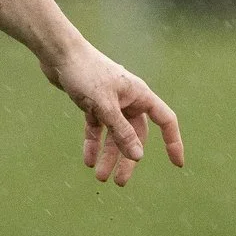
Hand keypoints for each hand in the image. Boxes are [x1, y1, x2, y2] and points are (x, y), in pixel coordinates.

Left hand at [44, 40, 184, 185]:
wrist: (58, 53)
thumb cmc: (84, 72)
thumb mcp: (104, 106)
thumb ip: (121, 131)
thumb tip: (138, 156)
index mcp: (139, 94)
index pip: (165, 120)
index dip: (173, 142)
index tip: (177, 164)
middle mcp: (128, 99)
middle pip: (135, 134)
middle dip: (127, 158)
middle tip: (119, 182)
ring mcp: (110, 102)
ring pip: (115, 134)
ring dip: (108, 155)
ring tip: (99, 177)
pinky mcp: (92, 103)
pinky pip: (97, 128)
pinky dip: (93, 143)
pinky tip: (87, 160)